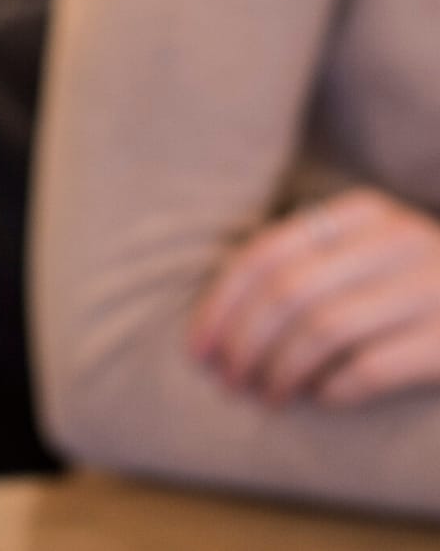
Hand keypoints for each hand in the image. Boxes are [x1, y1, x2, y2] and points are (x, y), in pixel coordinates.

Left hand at [189, 188, 439, 407]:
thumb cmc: (417, 289)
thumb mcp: (364, 260)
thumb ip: (304, 269)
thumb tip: (215, 328)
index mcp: (364, 213)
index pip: (265, 254)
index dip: (221, 306)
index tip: (197, 350)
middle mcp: (400, 240)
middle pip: (288, 293)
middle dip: (244, 344)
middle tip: (227, 382)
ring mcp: (434, 287)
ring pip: (324, 330)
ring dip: (282, 371)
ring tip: (266, 397)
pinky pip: (374, 367)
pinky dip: (336, 388)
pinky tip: (322, 399)